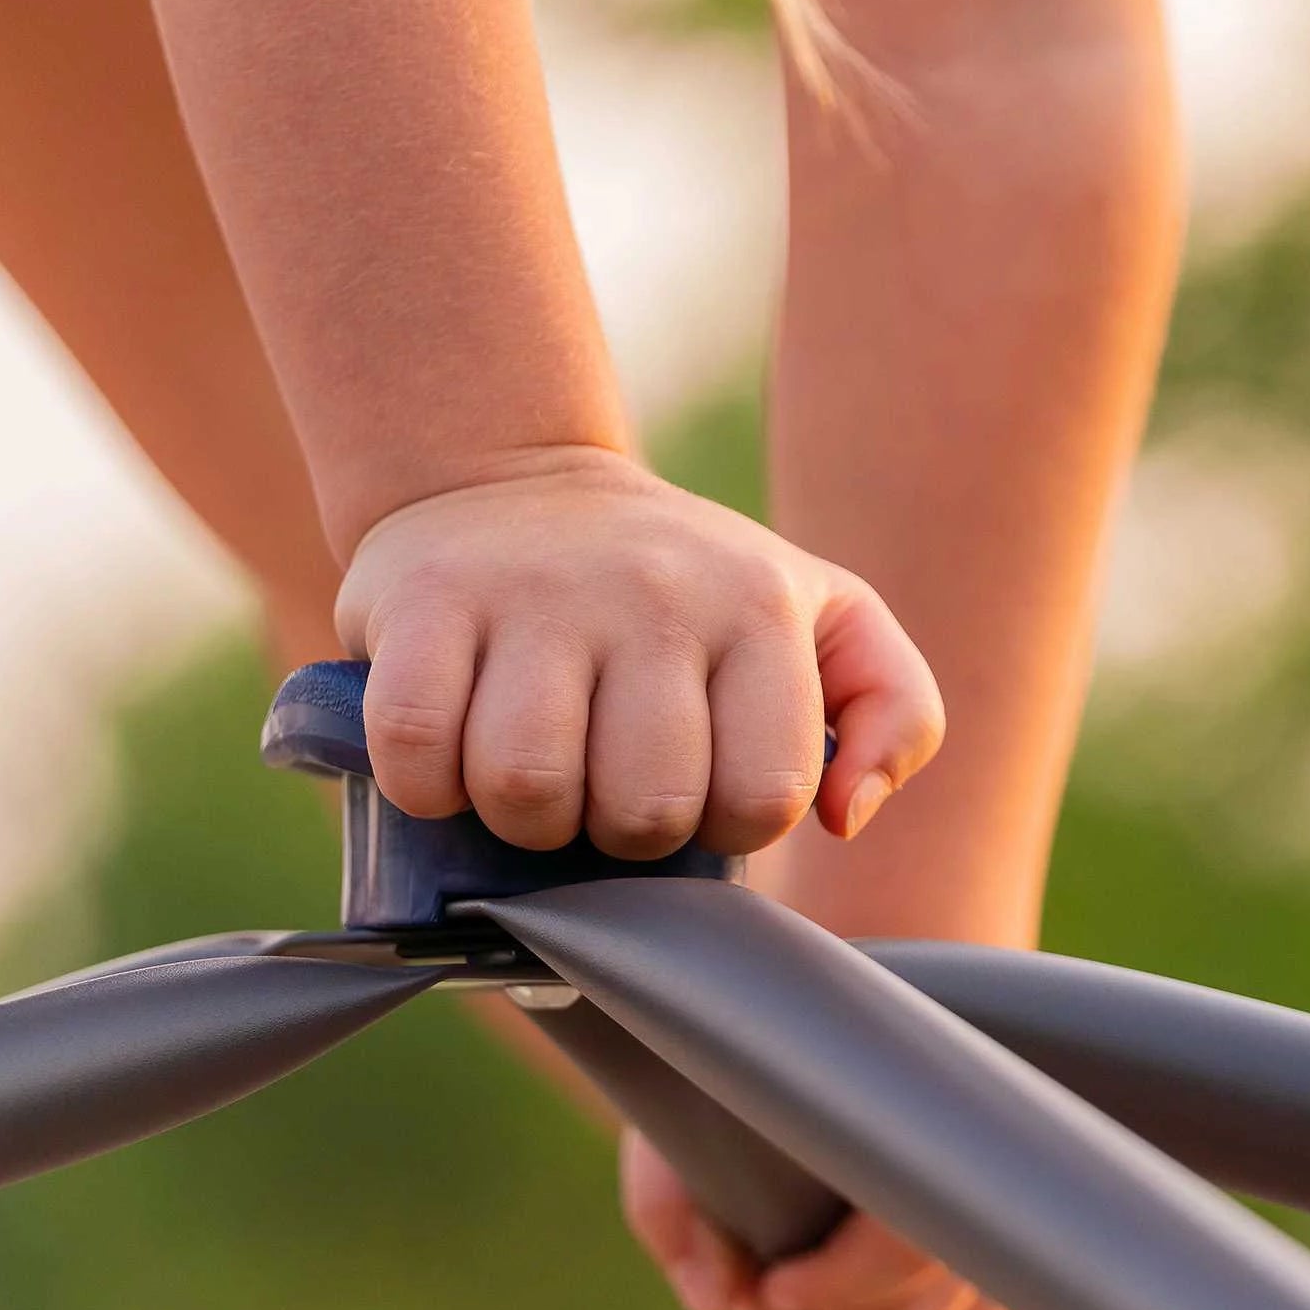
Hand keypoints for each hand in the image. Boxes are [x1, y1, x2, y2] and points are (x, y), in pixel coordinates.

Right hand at [334, 448, 943, 856]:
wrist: (510, 476)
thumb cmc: (681, 586)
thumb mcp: (822, 616)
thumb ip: (892, 711)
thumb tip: (845, 816)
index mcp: (759, 607)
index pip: (760, 799)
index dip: (717, 827)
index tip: (689, 786)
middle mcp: (655, 591)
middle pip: (642, 811)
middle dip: (617, 832)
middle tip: (599, 783)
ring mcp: (535, 592)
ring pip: (527, 791)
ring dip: (519, 818)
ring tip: (527, 771)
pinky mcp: (424, 598)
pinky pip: (417, 749)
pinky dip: (424, 786)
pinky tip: (448, 755)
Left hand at [621, 1129, 1021, 1309]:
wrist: (788, 1051)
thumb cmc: (726, 1092)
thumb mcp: (673, 1125)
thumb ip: (669, 1206)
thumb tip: (713, 1302)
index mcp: (900, 1114)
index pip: (904, 1241)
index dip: (835, 1287)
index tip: (767, 1291)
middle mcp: (970, 1166)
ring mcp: (996, 1215)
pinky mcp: (1003, 1251)